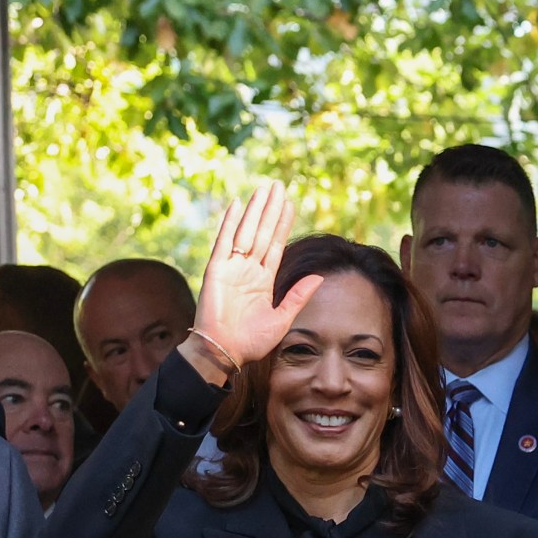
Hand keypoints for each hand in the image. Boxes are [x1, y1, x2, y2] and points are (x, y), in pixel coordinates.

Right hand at [183, 182, 323, 380]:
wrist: (226, 352)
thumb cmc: (252, 340)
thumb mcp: (283, 318)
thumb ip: (298, 296)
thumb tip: (320, 277)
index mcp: (263, 279)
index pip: (275, 244)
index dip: (282, 224)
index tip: (289, 204)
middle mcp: (248, 269)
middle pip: (262, 232)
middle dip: (271, 209)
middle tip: (278, 185)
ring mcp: (232, 267)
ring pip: (246, 231)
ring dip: (256, 210)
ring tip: (264, 189)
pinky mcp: (217, 270)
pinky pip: (224, 241)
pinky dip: (229, 222)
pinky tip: (237, 204)